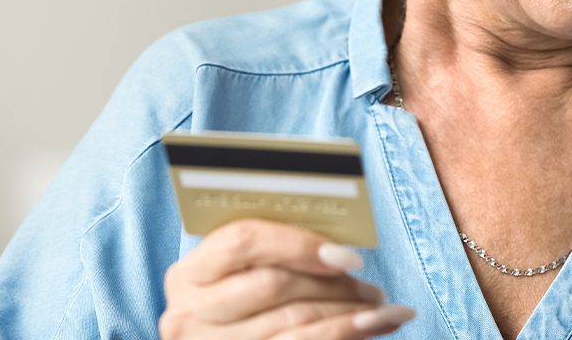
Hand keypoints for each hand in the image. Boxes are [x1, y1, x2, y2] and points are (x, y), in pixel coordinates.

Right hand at [160, 219, 416, 339]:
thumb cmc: (237, 304)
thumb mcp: (238, 276)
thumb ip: (271, 254)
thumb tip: (338, 245)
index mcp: (188, 274)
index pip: (242, 241)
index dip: (298, 244)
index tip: (346, 256)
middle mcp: (191, 314)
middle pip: (274, 285)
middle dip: (333, 284)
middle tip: (373, 287)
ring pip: (294, 323)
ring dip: (350, 314)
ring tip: (383, 310)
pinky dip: (346, 334)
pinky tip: (374, 327)